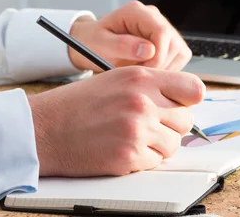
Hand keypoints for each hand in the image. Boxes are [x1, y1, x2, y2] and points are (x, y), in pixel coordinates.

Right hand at [28, 66, 204, 176]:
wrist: (45, 128)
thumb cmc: (78, 104)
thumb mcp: (118, 78)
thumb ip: (153, 86)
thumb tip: (186, 99)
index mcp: (142, 78)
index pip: (194, 89)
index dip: (188, 100)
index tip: (180, 106)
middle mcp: (143, 101)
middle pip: (186, 120)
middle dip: (171, 125)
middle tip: (149, 125)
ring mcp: (137, 130)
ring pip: (173, 144)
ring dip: (158, 145)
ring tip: (132, 136)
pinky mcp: (129, 156)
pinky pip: (156, 162)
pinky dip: (143, 159)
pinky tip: (122, 148)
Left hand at [69, 1, 191, 70]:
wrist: (93, 43)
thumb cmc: (94, 42)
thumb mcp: (100, 45)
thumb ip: (122, 45)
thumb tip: (149, 50)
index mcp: (136, 12)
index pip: (162, 32)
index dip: (158, 56)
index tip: (144, 71)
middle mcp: (154, 16)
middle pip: (174, 44)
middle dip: (160, 65)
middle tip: (139, 75)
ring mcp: (164, 28)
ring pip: (180, 52)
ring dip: (164, 68)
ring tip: (141, 72)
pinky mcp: (169, 41)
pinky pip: (179, 58)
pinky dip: (168, 69)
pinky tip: (149, 71)